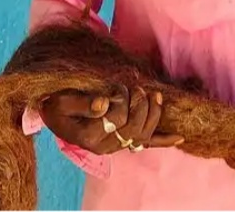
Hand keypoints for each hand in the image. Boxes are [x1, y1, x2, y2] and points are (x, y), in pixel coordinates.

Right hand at [38, 85, 184, 154]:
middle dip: (139, 105)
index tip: (116, 87)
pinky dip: (164, 140)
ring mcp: (115, 146)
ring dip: (153, 114)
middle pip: (133, 128)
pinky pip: (146, 144)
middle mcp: (104, 146)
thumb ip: (82, 102)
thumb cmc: (56, 103)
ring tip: (153, 95)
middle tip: (135, 88)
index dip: (121, 100)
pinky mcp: (122, 142)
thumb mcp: (62, 101)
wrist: (54, 114)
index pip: (117, 118)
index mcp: (89, 137)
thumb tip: (103, 103)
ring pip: (143, 135)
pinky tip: (180, 138)